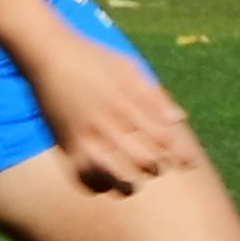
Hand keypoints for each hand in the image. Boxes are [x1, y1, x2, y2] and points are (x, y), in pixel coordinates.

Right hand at [31, 30, 204, 195]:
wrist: (48, 55)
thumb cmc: (93, 59)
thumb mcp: (129, 68)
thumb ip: (154, 95)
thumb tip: (179, 119)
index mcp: (129, 103)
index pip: (164, 138)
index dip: (181, 154)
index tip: (191, 164)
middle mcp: (109, 122)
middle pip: (144, 161)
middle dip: (156, 169)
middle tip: (157, 168)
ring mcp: (87, 136)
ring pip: (115, 176)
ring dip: (128, 184)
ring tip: (131, 184)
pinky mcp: (66, 144)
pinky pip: (83, 177)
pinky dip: (97, 185)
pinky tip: (104, 183)